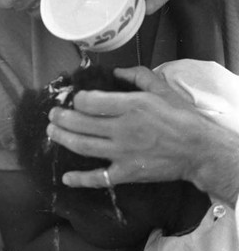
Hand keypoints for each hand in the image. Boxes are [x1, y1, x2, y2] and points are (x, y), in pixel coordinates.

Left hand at [47, 67, 238, 206]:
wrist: (197, 149)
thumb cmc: (180, 116)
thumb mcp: (161, 88)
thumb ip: (137, 75)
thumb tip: (116, 71)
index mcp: (130, 105)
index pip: (91, 102)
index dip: (77, 99)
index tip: (74, 98)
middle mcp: (122, 128)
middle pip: (82, 123)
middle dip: (62, 117)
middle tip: (53, 114)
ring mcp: (122, 152)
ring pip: (83, 146)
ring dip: (63, 138)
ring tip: (52, 131)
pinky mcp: (126, 172)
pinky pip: (99, 177)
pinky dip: (81, 179)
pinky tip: (66, 177)